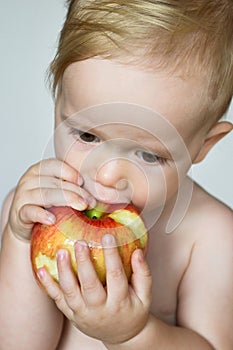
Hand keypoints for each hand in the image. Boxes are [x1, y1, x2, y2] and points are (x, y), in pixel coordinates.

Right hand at [8, 158, 95, 240]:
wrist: (27, 226)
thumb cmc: (47, 205)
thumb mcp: (58, 192)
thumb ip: (71, 186)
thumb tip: (97, 191)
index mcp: (39, 170)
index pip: (54, 165)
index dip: (69, 172)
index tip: (82, 182)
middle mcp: (29, 181)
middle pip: (54, 182)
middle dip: (75, 191)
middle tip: (90, 201)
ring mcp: (23, 197)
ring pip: (44, 194)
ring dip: (65, 200)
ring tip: (80, 206)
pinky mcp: (19, 214)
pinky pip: (30, 211)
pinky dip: (41, 214)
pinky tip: (52, 219)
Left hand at [37, 234, 151, 344]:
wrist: (122, 336)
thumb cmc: (134, 311)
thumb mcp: (145, 296)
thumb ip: (143, 273)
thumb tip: (137, 251)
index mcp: (119, 302)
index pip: (116, 276)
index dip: (112, 256)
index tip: (107, 236)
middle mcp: (99, 309)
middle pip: (89, 285)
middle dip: (83, 263)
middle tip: (80, 242)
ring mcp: (83, 314)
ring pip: (70, 292)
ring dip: (64, 271)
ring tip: (61, 252)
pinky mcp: (72, 315)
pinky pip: (58, 300)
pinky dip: (48, 285)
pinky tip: (41, 270)